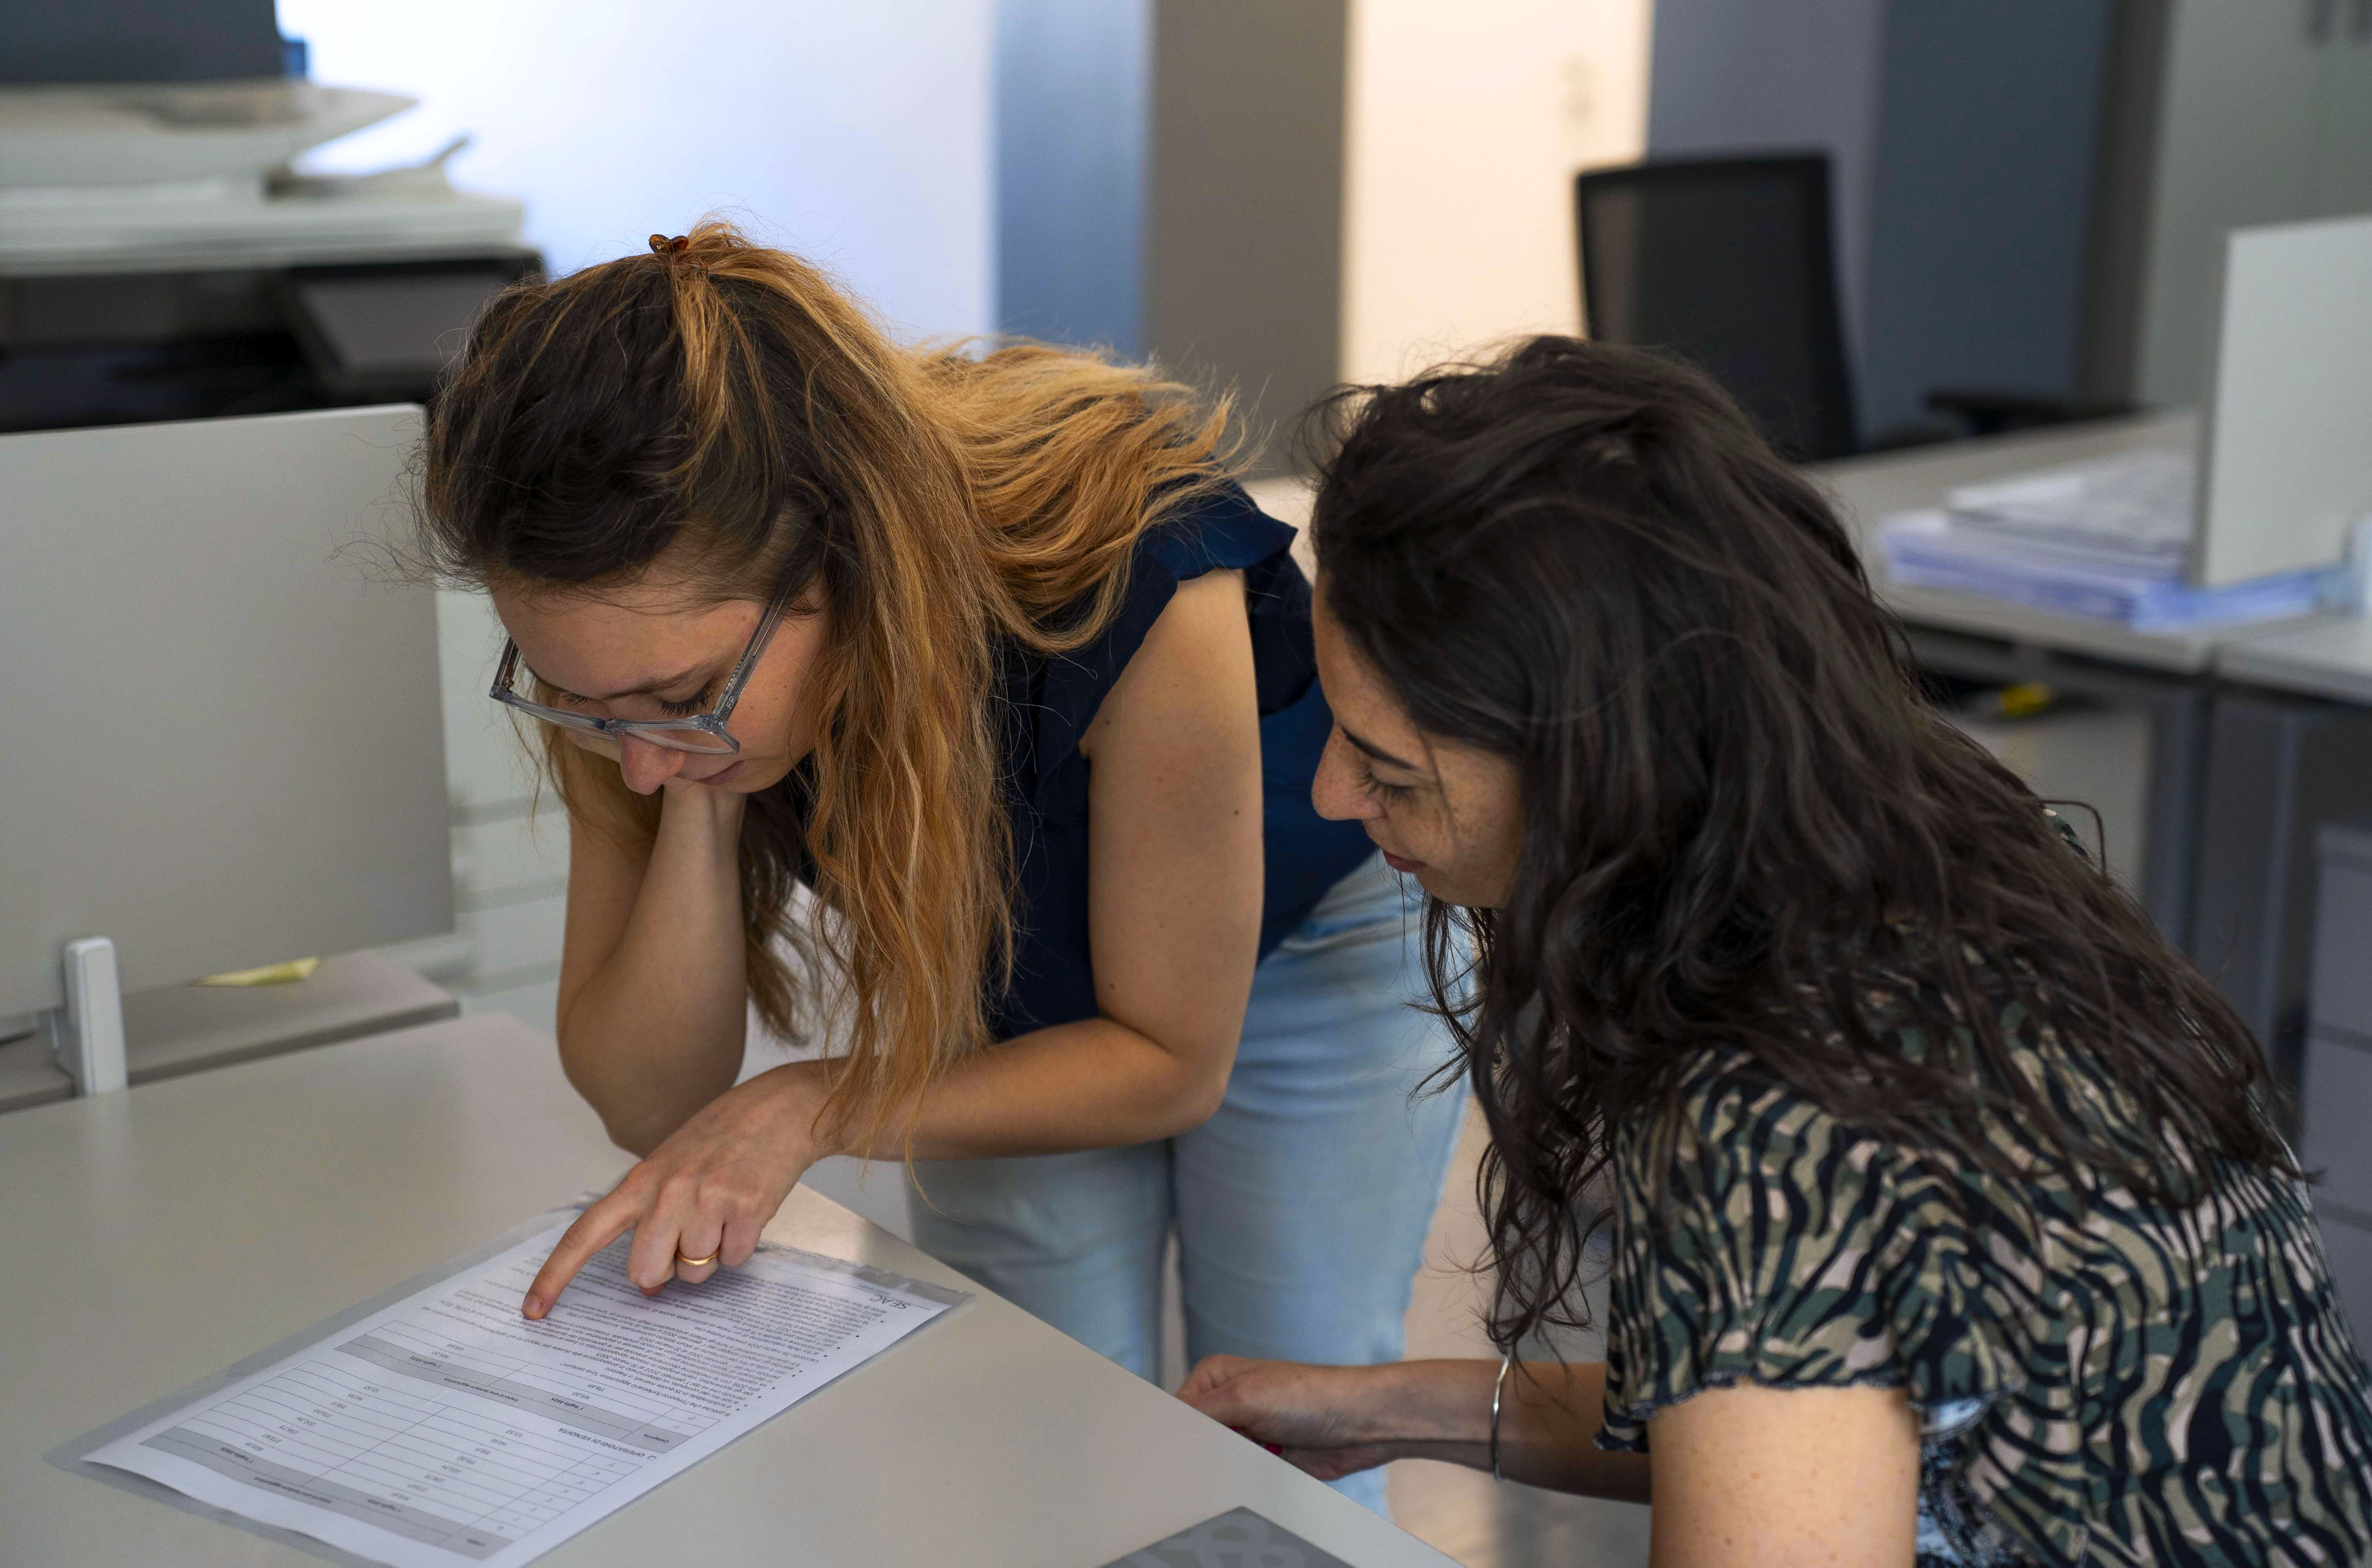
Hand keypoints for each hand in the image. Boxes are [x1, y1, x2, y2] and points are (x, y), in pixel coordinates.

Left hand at [523, 1062, 833, 1316]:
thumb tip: (651, 1280)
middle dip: (665, 1270)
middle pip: (645, 1271)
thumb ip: (650, 1215)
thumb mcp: (673, 1164)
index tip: (533, 1309)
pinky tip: (747, 1210)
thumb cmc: (724, 1134)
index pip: (586, 1233)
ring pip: (695, 1272)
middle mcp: (669, 1192)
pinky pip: (733, 1260)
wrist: (782, 1108)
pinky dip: (740, 1245)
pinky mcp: (747, 1211)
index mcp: (642, 1180)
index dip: (555, 1275)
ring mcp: (708, 1201)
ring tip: (725, 1210)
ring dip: (710, 1253)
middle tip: (686, 1238)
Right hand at [1177, 1356, 1408, 1480]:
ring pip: (1217, 1460)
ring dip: (1228, 1465)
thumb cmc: (1309, 1396)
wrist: (1358, 1423)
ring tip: (1251, 1457)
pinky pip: (1240, 1475)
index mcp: (1216, 1376)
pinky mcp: (1264, 1457)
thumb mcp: (1244, 1397)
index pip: (1177, 1409)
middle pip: (1196, 1437)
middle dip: (1205, 1451)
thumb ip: (1201, 1413)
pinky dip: (1245, 1478)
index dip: (1177, 1431)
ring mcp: (1247, 1430)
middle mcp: (1229, 1402)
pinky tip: (1258, 1471)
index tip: (1181, 1447)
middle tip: (1224, 1453)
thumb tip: (1171, 1432)